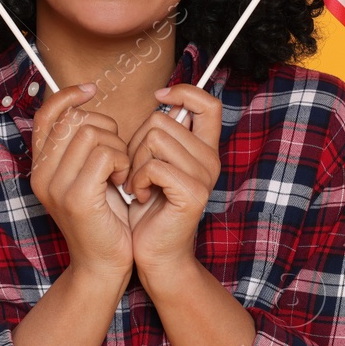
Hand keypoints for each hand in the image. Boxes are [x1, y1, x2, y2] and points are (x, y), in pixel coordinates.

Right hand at [29, 83, 133, 283]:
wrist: (103, 265)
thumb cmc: (104, 219)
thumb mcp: (89, 176)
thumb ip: (82, 146)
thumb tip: (86, 106)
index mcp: (41, 167)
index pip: (46, 115)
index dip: (68, 96)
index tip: (91, 91)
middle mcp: (41, 174)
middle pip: (75, 119)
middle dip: (106, 129)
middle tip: (118, 157)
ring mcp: (56, 186)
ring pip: (92, 133)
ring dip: (118, 148)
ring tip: (121, 172)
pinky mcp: (76, 197)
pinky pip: (104, 154)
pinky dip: (122, 162)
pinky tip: (124, 181)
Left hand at [124, 83, 221, 287]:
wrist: (154, 253)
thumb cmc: (148, 208)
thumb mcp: (153, 163)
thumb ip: (161, 135)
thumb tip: (160, 98)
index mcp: (204, 148)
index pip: (207, 103)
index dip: (183, 92)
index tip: (159, 97)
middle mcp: (210, 159)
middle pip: (162, 119)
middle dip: (136, 142)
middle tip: (137, 172)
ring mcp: (204, 176)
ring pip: (155, 138)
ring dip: (134, 162)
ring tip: (138, 185)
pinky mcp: (193, 193)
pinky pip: (154, 165)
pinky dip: (138, 180)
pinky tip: (141, 196)